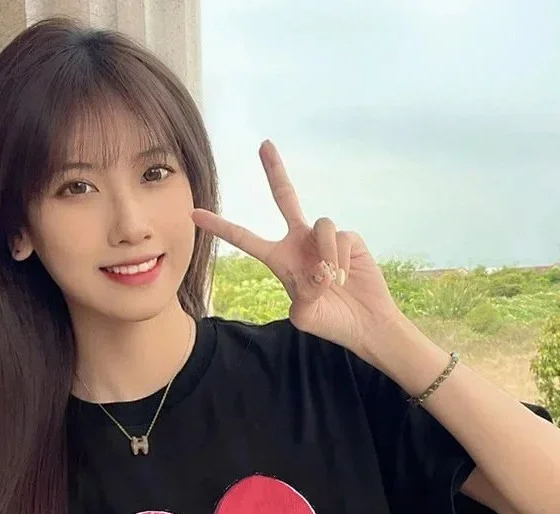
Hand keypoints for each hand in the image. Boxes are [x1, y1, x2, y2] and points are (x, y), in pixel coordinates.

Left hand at [191, 140, 401, 356]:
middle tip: (264, 144)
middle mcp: (299, 242)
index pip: (246, 239)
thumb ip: (303, 296)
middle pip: (285, 197)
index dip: (221, 226)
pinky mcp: (347, 238)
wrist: (365, 323)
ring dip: (325, 257)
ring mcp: (323, 239)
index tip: (194, 214)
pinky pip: (338, 236)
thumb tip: (318, 270)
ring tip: (333, 282)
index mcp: (280, 260)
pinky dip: (339, 259)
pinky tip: (346, 277)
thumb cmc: (331, 321)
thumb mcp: (305, 316)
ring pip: (320, 225)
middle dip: (275, 170)